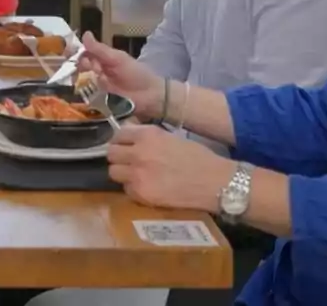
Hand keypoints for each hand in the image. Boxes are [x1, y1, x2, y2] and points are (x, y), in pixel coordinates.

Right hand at [78, 33, 166, 119]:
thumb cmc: (136, 74)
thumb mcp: (118, 59)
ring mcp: (96, 86)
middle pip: (80, 66)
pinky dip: (84, 92)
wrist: (150, 96)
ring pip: (81, 80)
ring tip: (94, 79)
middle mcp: (97, 71)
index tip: (70, 52)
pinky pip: (86, 95)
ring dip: (83, 79)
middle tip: (92, 68)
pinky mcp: (97, 100)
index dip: (76, 51)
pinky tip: (85, 91)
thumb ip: (100, 49)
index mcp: (102, 58)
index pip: (84, 52)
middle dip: (81, 66)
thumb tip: (85, 34)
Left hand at [107, 123, 234, 211]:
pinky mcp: (141, 194)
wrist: (215, 182)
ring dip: (122, 174)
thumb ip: (146, 136)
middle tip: (128, 162)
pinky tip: (148, 188)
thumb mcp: (169, 137)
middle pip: (110, 154)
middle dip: (118, 158)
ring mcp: (137, 174)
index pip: (118, 135)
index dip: (120, 141)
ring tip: (136, 176)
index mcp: (147, 135)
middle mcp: (138, 152)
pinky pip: (126, 190)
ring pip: (113, 172)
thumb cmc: (197, 157)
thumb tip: (129, 132)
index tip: (125, 146)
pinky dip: (133, 189)